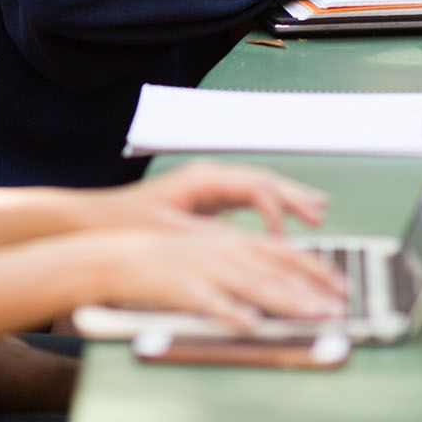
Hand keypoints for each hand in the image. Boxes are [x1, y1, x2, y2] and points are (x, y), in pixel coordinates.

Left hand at [81, 160, 328, 236]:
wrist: (101, 219)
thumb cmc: (132, 224)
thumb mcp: (172, 234)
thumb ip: (210, 238)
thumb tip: (245, 246)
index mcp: (204, 179)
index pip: (253, 189)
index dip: (275, 213)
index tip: (285, 241)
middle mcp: (211, 175)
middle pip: (263, 180)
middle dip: (294, 196)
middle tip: (321, 212)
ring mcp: (212, 184)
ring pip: (259, 186)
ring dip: (288, 198)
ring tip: (318, 209)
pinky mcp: (210, 197)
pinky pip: (250, 197)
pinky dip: (271, 206)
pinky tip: (287, 218)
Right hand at [84, 227, 346, 332]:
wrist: (116, 254)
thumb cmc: (163, 256)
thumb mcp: (205, 250)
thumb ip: (238, 262)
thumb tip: (271, 284)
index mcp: (230, 240)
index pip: (282, 252)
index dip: (314, 268)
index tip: (340, 284)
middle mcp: (223, 250)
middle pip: (275, 270)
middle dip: (312, 289)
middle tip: (339, 306)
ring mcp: (204, 269)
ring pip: (253, 285)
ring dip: (287, 302)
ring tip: (314, 316)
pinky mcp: (183, 288)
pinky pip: (212, 303)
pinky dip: (233, 313)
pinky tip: (252, 326)